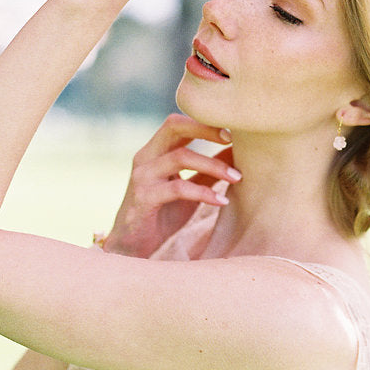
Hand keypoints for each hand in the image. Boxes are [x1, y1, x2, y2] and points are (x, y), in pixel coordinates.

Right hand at [94, 114, 239, 257]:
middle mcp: (146, 157)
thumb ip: (208, 170)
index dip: (204, 122)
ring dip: (213, 165)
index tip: (232, 132)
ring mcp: (142, 176)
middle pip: (173, 127)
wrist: (132, 246)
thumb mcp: (190, 187)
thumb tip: (237, 151)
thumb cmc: (163, 213)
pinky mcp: (144, 198)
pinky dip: (203, 193)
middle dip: (205, 129)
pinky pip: (178, 188)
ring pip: (180, 157)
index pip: (178, 123)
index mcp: (155, 151)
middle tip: (231, 140)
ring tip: (237, 177)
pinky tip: (222, 201)